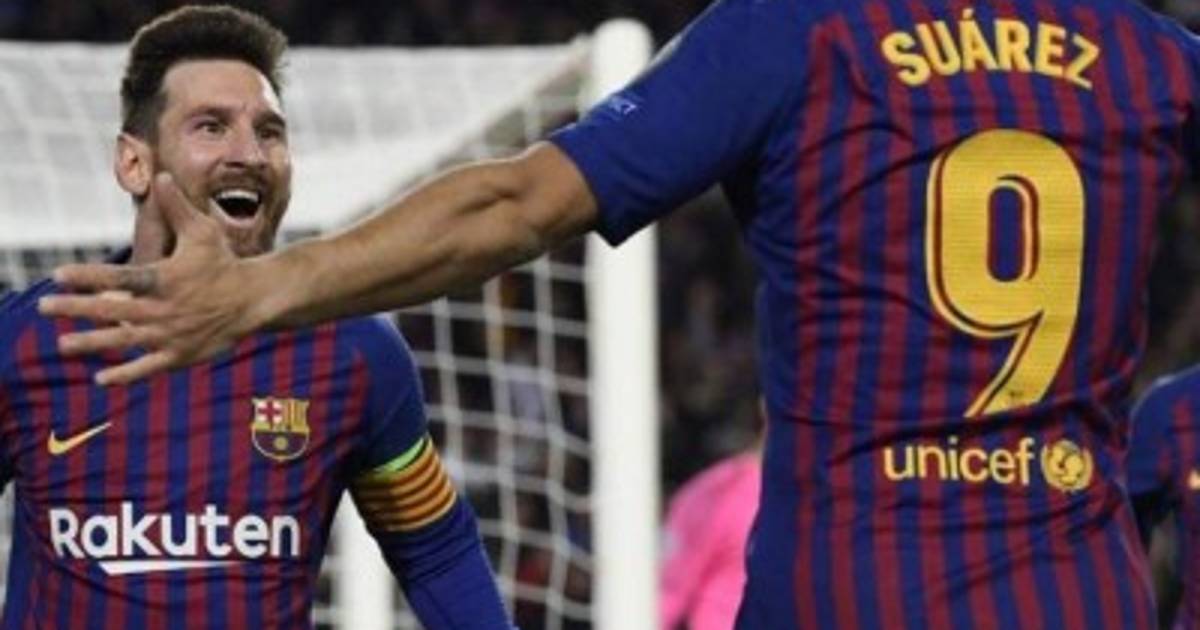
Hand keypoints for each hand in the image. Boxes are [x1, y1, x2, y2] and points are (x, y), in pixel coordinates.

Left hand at [37, 173, 264, 384]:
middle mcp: (163, 308)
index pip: (119, 277)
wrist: (254, 299)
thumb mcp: (202, 231)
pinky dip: (124, 375)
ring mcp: (170, 335)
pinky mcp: (180, 355)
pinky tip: (101, 379)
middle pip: (111, 310)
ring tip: (63, 344)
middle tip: (44, 307)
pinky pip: (147, 368)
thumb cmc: (224, 262)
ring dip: (91, 344)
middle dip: (75, 309)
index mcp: (164, 278)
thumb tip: (160, 174)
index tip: (58, 275)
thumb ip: (177, 207)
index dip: (87, 276)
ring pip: (123, 342)